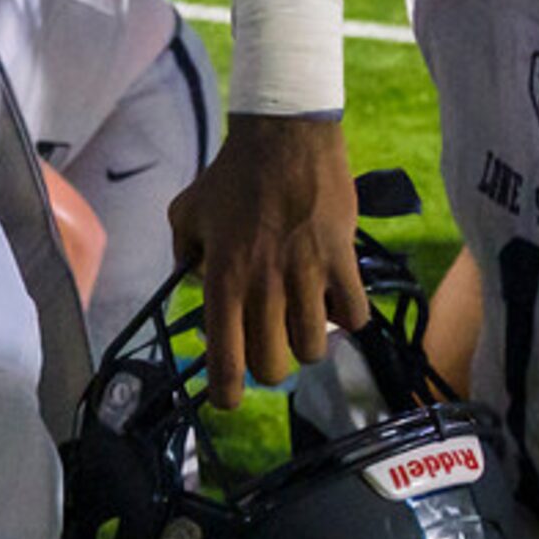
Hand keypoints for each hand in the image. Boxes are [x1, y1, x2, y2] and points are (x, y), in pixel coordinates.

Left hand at [168, 115, 366, 405]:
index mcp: (222, 278)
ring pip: (314, 348)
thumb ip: (184, 254)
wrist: (284, 136)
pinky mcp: (343, 261)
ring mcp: (307, 275)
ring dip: (307, 342)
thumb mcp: (186, 213)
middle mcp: (264, 285)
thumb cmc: (230, 176)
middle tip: (268, 344)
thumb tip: (192, 284)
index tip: (227, 401)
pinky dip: (345, 318)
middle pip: (273, 364)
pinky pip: (354, 317)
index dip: (225, 392)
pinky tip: (333, 300)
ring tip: (300, 320)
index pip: (224, 357)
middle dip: (269, 365)